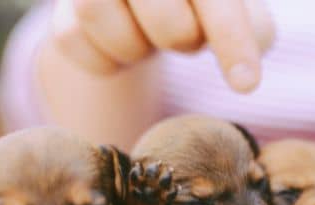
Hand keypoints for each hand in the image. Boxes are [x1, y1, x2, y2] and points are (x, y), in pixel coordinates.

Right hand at [52, 0, 274, 92]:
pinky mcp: (62, 7)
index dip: (233, 42)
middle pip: (168, 24)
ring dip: (134, 47)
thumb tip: (244, 73)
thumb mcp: (234, 10)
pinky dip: (103, 60)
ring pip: (99, 16)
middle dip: (182, 40)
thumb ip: (252, 31)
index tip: (247, 85)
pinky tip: (119, 42)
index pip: (216, 2)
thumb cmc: (196, 3)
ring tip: (146, 34)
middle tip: (183, 29)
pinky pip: (73, 42)